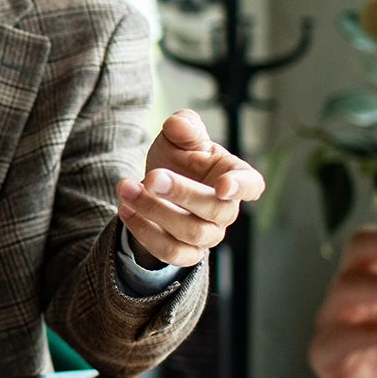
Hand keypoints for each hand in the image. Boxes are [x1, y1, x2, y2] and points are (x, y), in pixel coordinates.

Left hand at [115, 109, 262, 266]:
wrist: (157, 188)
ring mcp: (209, 235)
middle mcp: (226, 210)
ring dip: (154, 211)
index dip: (241, 186)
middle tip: (151, 178)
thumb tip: (177, 124)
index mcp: (233, 176)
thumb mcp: (178, 138)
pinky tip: (125, 210)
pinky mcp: (187, 253)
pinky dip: (145, 233)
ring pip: (190, 232)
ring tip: (126, 188)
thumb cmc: (179, 159)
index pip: (251, 184)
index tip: (223, 185)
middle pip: (214, 209)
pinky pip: (170, 252)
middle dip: (180, 193)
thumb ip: (183, 126)